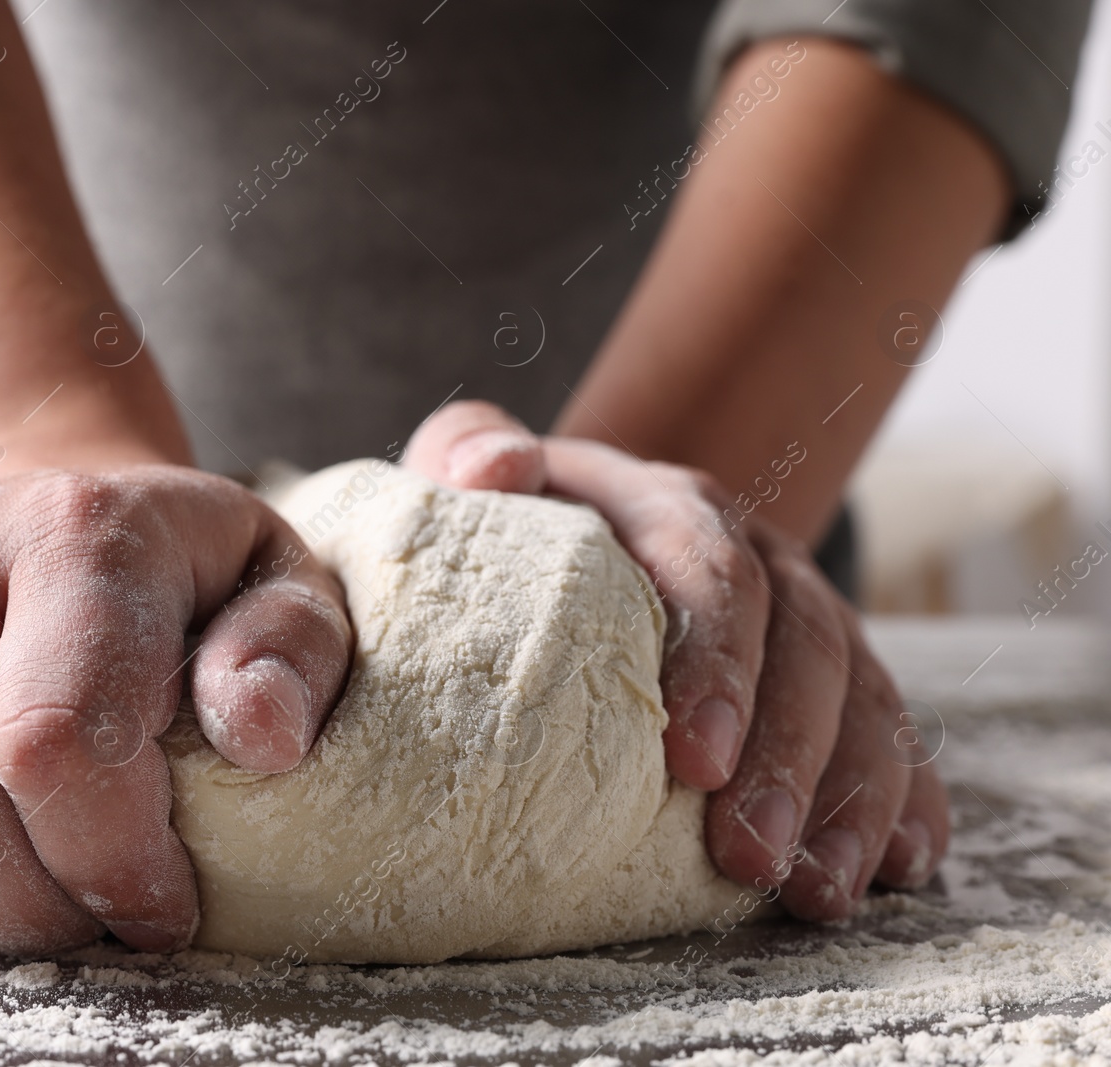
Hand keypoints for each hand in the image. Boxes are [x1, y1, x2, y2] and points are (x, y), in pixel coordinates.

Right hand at [0, 465, 351, 953]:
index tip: (159, 908)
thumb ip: (291, 653)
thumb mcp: (275, 587)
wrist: (32, 510)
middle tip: (88, 923)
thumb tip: (261, 738)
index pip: (53, 740)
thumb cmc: (169, 574)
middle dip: (25, 909)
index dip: (107, 862)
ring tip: (17, 898)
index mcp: (73, 531)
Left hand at [406, 401, 947, 919]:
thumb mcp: (472, 474)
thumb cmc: (513, 525)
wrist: (576, 531)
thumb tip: (492, 471)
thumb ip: (468, 452)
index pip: (713, 569)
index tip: (693, 761)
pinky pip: (894, 737)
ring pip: (862, 697)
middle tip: (752, 855)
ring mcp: (807, 619)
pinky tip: (897, 868)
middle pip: (805, 646)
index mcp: (671, 507)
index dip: (718, 664)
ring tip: (818, 891)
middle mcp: (759, 558)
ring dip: (850, 798)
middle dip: (789, 758)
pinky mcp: (838, 681)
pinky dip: (905, 802)